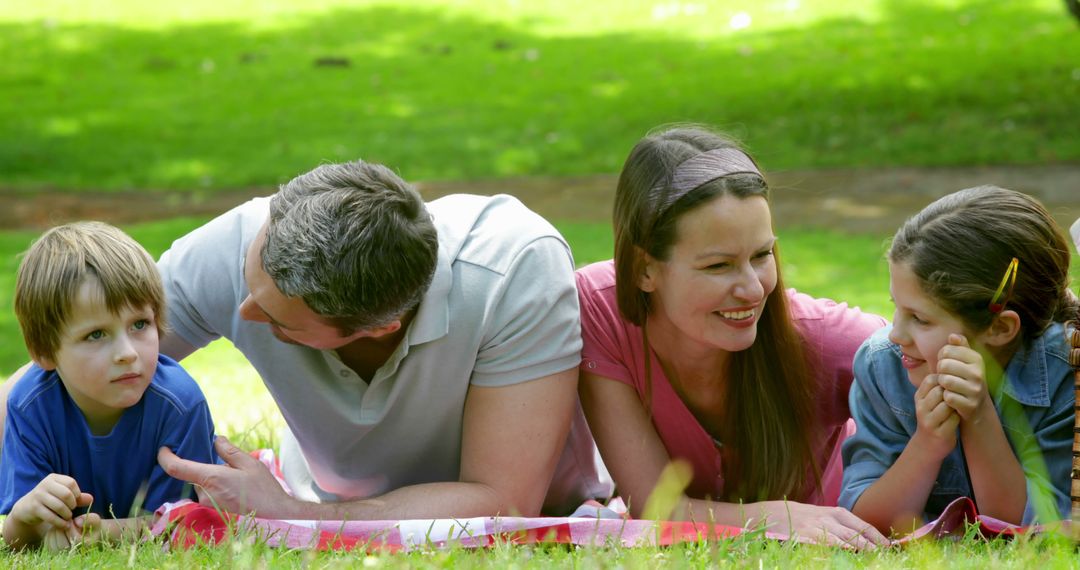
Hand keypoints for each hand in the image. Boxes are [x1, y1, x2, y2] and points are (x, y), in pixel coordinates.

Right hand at [8, 474, 92, 530]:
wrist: (26, 508)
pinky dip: (60, 522)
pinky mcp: (34, 508)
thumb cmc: (49, 500)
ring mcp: (38, 496)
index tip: (75, 502)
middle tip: (72, 510)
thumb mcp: (62, 496)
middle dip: (72, 505)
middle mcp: (45, 484)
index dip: (77, 494)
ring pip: (59, 506)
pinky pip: (51, 516)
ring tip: (68, 518)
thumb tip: (91, 499)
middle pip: (66, 494)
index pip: (71, 483)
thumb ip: (78, 497)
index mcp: (53, 478)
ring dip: (67, 515)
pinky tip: (64, 525)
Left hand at [39, 512, 102, 550]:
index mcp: (85, 546)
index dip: (71, 526)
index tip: (73, 519)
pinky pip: (48, 543)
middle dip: (62, 530)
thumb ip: (89, 519)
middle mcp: (74, 553)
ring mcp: (63, 554)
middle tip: (65, 522)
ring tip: (62, 525)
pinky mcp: (55, 551)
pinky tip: (58, 529)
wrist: (87, 532)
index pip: (74, 538)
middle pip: (62, 544)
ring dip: (55, 531)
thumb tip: (77, 521)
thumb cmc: (91, 525)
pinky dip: (50, 534)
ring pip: (53, 544)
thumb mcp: (94, 520)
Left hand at [158, 436, 295, 516]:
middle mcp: (205, 492)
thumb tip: (215, 439)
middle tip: (212, 453)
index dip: (165, 457)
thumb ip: (228, 451)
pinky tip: (228, 479)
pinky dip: (210, 481)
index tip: (163, 448)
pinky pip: (204, 489)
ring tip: (227, 469)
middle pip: (189, 473)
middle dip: (197, 462)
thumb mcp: (249, 462)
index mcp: (211, 478)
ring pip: (198, 481)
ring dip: (206, 473)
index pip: (177, 468)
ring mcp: (208, 502)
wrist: (274, 511)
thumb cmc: (264, 486)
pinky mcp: (213, 507)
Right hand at [749, 501, 888, 548]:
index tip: (891, 549)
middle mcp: (827, 518)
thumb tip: (864, 540)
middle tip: (887, 557)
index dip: (878, 538)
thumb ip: (839, 526)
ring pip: (844, 541)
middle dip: (873, 547)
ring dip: (860, 551)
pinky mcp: (804, 537)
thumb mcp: (821, 517)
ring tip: (874, 559)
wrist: (769, 514)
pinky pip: (824, 546)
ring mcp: (815, 528)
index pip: (863, 526)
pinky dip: (837, 552)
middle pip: (856, 535)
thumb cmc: (798, 518)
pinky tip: (846, 558)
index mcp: (835, 512)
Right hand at [912, 374, 959, 459]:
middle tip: (956, 397)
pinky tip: (956, 419)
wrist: (928, 445)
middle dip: (951, 392)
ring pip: (947, 404)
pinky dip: (958, 417)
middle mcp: (921, 408)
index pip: (931, 380)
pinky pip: (954, 418)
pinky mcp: (940, 432)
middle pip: (940, 391)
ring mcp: (929, 421)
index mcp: (918, 398)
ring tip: (956, 408)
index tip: (950, 386)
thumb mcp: (928, 401)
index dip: (944, 380)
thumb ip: (935, 387)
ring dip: (955, 405)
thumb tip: (948, 365)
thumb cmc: (933, 418)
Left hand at [935, 334, 991, 422]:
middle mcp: (978, 373)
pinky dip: (946, 397)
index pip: (947, 350)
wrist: (976, 404)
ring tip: (947, 386)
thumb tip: (952, 336)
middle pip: (944, 365)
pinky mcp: (970, 404)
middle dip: (940, 371)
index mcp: (976, 359)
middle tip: (945, 375)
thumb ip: (959, 346)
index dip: (942, 357)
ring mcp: (975, 390)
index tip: (947, 362)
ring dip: (942, 384)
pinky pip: (948, 397)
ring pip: (945, 381)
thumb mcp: (965, 360)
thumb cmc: (965, 377)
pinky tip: (951, 397)